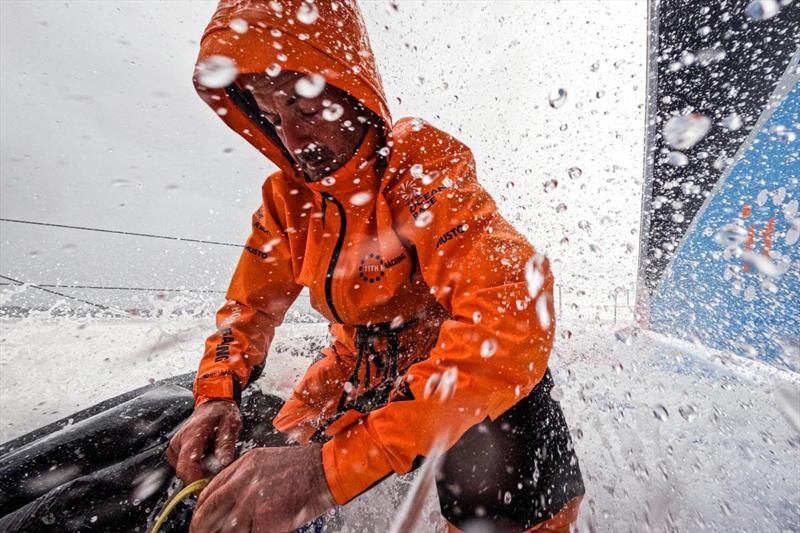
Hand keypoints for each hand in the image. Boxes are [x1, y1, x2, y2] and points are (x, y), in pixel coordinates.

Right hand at [167, 400, 241, 483]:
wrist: (213, 404)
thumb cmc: (222, 413)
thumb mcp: (231, 424)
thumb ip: (226, 444)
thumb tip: (224, 462)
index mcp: (191, 435)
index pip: (187, 467)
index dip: (197, 482)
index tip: (211, 488)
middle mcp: (178, 442)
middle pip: (185, 472)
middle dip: (203, 476)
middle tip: (220, 466)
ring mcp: (174, 448)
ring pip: (186, 472)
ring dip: (201, 470)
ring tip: (215, 455)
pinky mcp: (175, 453)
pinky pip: (186, 468)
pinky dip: (198, 467)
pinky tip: (208, 455)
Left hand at [190, 444, 334, 532]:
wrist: (326, 470)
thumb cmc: (304, 468)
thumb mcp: (266, 461)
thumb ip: (244, 477)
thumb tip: (228, 500)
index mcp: (244, 466)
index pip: (209, 492)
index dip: (200, 511)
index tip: (200, 521)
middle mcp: (245, 482)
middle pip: (208, 512)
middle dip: (201, 529)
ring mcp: (254, 501)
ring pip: (226, 530)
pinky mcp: (267, 519)